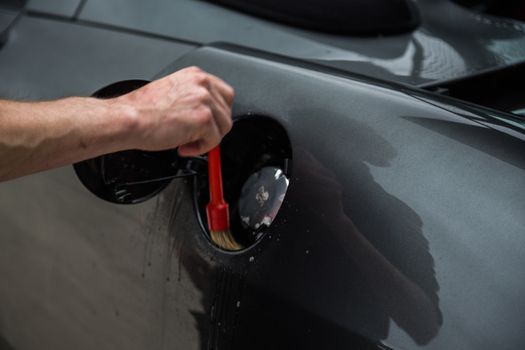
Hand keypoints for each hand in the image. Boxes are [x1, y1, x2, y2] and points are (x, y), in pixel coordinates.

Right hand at [116, 66, 233, 155]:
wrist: (130, 119)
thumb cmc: (142, 109)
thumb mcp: (173, 92)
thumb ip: (193, 99)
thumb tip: (207, 116)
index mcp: (195, 75)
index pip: (224, 94)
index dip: (217, 112)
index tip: (209, 123)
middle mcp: (202, 84)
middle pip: (226, 111)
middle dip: (214, 127)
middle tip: (196, 135)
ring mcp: (205, 101)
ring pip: (224, 127)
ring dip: (207, 139)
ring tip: (186, 141)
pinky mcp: (204, 119)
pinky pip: (214, 141)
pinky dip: (200, 148)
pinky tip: (183, 146)